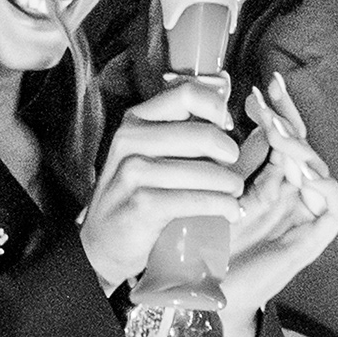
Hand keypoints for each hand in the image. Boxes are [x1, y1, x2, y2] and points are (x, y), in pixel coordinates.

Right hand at [80, 79, 249, 292]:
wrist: (103, 243)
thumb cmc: (137, 196)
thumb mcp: (149, 154)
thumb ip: (181, 131)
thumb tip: (228, 113)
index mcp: (136, 121)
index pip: (187, 93)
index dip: (217, 108)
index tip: (227, 128)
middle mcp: (130, 141)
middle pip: (202, 133)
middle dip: (229, 153)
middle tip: (233, 170)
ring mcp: (132, 173)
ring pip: (203, 170)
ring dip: (230, 184)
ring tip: (234, 195)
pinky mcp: (141, 205)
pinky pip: (195, 199)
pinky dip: (221, 206)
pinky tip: (229, 211)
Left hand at [219, 79, 337, 336]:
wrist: (205, 295)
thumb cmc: (207, 248)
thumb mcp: (212, 194)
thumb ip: (225, 163)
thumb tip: (222, 120)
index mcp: (270, 185)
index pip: (280, 140)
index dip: (274, 113)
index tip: (255, 90)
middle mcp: (291, 197)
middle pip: (301, 148)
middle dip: (289, 119)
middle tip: (272, 93)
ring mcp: (304, 217)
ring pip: (318, 172)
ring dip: (301, 149)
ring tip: (278, 132)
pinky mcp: (314, 240)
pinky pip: (335, 208)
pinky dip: (326, 187)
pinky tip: (305, 173)